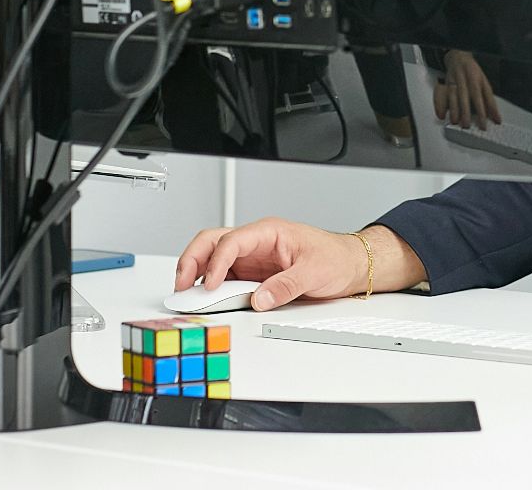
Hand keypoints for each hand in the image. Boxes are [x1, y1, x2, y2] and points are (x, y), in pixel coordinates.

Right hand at [173, 218, 370, 310]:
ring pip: (213, 258)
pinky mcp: (254, 273)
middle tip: (182, 285)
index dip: (216, 262)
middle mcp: (256, 242)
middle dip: (192, 260)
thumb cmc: (335, 258)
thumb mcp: (314, 272)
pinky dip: (211, 286)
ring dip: (197, 273)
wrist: (350, 264)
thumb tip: (259, 299)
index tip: (209, 285)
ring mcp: (253, 258)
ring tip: (187, 294)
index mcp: (269, 232)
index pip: (232, 241)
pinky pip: (225, 276)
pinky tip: (205, 299)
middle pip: (212, 242)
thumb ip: (285, 286)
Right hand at [433, 49, 499, 129]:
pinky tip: (442, 115)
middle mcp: (468, 79)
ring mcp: (456, 80)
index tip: (489, 122)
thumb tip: (496, 118)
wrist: (459, 57)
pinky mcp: (447, 83)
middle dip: (467, 111)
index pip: (485, 95)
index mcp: (479, 80)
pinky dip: (441, 105)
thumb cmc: (473, 72)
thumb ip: (490, 101)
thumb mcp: (484, 83)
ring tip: (456, 121)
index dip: (488, 109)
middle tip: (468, 124)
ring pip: (454, 96)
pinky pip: (444, 95)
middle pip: (468, 96)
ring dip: (454, 109)